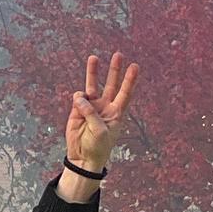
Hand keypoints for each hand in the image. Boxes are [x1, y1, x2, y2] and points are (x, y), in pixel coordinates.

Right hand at [60, 51, 138, 193]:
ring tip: (94, 58)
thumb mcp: (99, 131)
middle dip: (114, 70)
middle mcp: (106, 106)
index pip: (126, 93)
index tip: (135, 66)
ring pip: (93, 85)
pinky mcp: (77, 109)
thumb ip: (91, 113)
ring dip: (94, 72)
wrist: (82, 157)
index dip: (130, 80)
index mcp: (117, 113)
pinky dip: (78, 98)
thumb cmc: (97, 147)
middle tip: (118, 55)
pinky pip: (78, 97)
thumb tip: (80, 96)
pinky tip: (78, 104)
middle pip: (112, 84)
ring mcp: (91, 106)